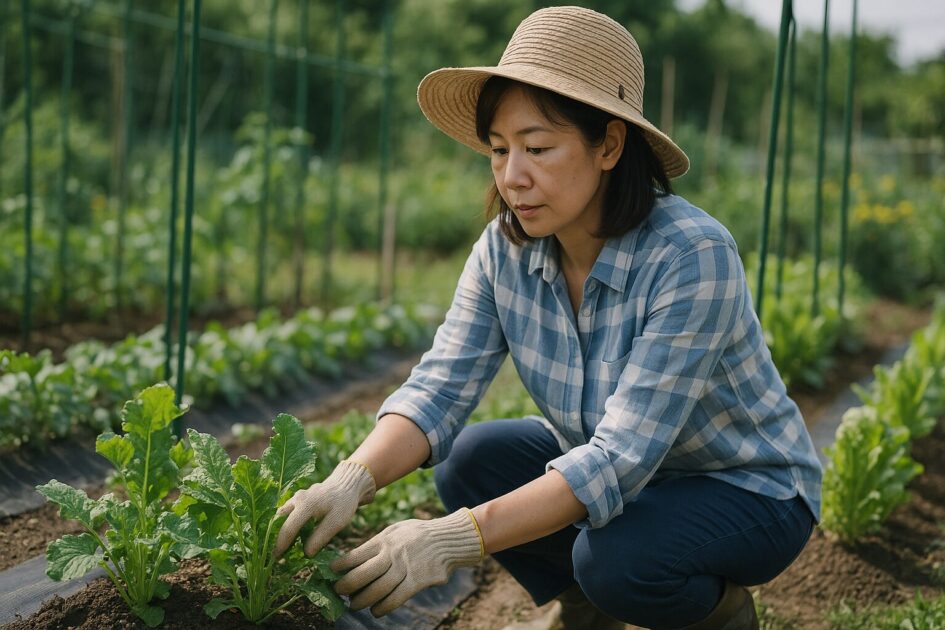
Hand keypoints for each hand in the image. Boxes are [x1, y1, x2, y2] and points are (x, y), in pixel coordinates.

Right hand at [274, 460, 375, 556]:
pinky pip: (287, 512)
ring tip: (282, 547)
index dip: (282, 544)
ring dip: (279, 530)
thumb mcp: (337, 521)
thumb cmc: (344, 503)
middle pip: (280, 521)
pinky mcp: (298, 498)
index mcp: (305, 505)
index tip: (277, 557)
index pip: (289, 528)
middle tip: (276, 555)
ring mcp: (296, 497)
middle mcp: (297, 499)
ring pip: (282, 516)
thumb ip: (321, 537)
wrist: (347, 484)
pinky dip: (285, 524)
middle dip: (277, 538)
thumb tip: (306, 553)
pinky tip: (290, 536)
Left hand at [332, 509, 483, 616]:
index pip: (356, 554)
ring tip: (355, 605)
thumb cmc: (417, 534)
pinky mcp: (417, 581)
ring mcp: (405, 567)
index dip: (341, 566)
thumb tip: (354, 558)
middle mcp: (392, 553)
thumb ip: (377, 543)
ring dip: (363, 600)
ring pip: (378, 589)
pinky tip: (376, 611)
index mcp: (384, 540)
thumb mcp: (395, 530)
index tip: (331, 572)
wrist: (447, 539)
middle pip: (363, 574)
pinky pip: (397, 598)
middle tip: (339, 592)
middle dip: (347, 586)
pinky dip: (384, 607)